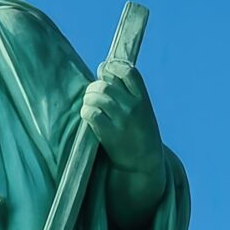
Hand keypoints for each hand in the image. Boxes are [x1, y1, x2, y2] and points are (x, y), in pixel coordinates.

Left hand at [81, 60, 162, 175]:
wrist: (144, 162)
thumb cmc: (140, 132)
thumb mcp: (143, 109)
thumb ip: (127, 90)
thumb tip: (103, 67)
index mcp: (143, 99)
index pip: (129, 72)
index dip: (113, 67)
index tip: (106, 71)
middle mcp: (133, 107)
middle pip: (106, 85)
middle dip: (94, 87)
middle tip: (92, 93)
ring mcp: (121, 120)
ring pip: (96, 97)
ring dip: (88, 99)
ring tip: (89, 104)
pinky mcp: (109, 133)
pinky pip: (90, 113)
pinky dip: (85, 112)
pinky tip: (88, 115)